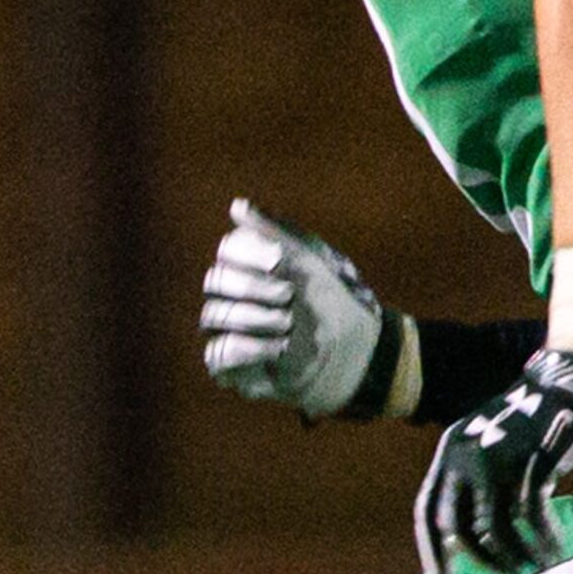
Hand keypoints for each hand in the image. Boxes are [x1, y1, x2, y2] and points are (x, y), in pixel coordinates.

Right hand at [200, 199, 393, 418]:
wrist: (357, 354)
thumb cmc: (334, 302)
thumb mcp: (310, 260)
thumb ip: (274, 231)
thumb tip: (237, 206)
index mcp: (250, 266)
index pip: (228, 250)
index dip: (248, 253)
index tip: (278, 260)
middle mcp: (232, 297)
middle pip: (216, 281)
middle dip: (254, 287)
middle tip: (290, 296)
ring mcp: (228, 331)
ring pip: (215, 315)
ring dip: (256, 318)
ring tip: (289, 325)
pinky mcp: (230, 367)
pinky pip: (218, 354)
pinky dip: (249, 348)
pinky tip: (279, 348)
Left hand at [413, 347, 572, 573]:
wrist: (571, 383)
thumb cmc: (534, 427)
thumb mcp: (493, 452)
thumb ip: (476, 488)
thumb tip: (464, 542)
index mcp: (449, 451)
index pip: (426, 511)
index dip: (432, 553)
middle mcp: (464, 454)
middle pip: (458, 525)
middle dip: (482, 559)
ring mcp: (495, 456)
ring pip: (495, 527)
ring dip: (516, 556)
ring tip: (536, 567)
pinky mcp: (529, 460)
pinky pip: (531, 517)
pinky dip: (543, 541)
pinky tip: (555, 553)